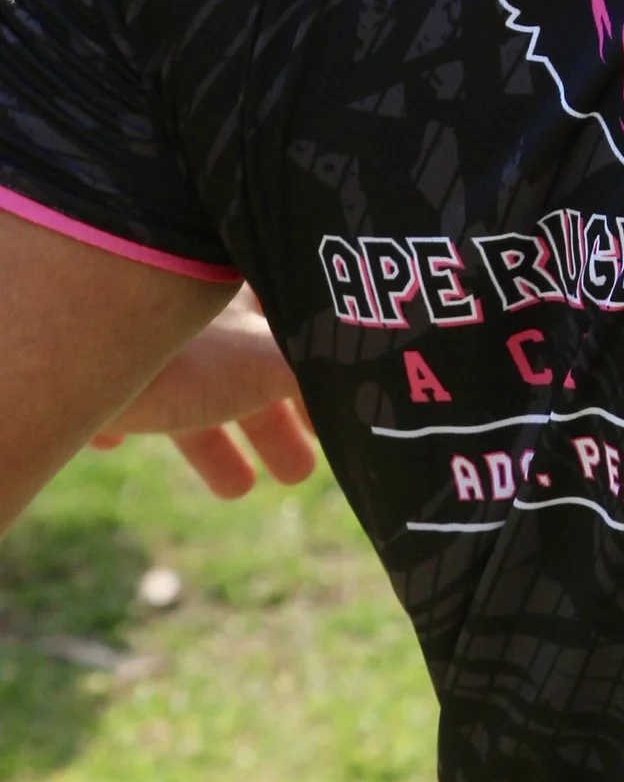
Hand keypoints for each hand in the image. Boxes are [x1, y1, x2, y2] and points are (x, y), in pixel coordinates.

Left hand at [91, 295, 318, 501]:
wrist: (72, 353)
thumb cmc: (187, 352)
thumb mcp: (275, 363)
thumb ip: (323, 369)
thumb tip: (393, 373)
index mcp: (240, 290)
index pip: (293, 324)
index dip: (317, 375)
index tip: (333, 420)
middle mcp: (190, 305)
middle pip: (241, 366)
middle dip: (271, 421)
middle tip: (299, 472)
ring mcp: (135, 335)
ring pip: (182, 388)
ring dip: (210, 442)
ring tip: (238, 490)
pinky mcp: (84, 364)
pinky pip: (112, 390)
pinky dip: (128, 417)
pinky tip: (118, 446)